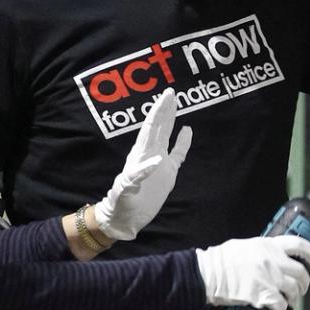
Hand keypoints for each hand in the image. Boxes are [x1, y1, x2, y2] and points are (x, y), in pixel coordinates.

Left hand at [93, 88, 192, 240]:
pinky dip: (183, 142)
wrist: (124, 218)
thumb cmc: (121, 204)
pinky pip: (178, 153)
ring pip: (167, 135)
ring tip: (177, 104)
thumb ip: (138, 174)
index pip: (151, 127)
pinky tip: (188, 130)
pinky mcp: (167, 173)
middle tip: (172, 92)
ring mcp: (159, 162)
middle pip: (158, 126)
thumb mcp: (126, 190)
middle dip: (164, 109)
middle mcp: (149, 154)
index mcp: (140, 154)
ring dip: (172, 120)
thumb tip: (157, 159)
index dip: (159, 112)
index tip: (167, 97)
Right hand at [195, 235, 309, 309]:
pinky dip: (281, 309)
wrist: (206, 274)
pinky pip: (281, 305)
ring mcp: (271, 278)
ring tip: (290, 303)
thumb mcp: (244, 246)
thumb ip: (261, 250)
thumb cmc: (220, 260)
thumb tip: (271, 257)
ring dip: (294, 299)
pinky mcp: (264, 294)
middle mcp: (274, 260)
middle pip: (301, 273)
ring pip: (294, 290)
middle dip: (304, 284)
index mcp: (268, 245)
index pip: (298, 245)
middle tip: (301, 290)